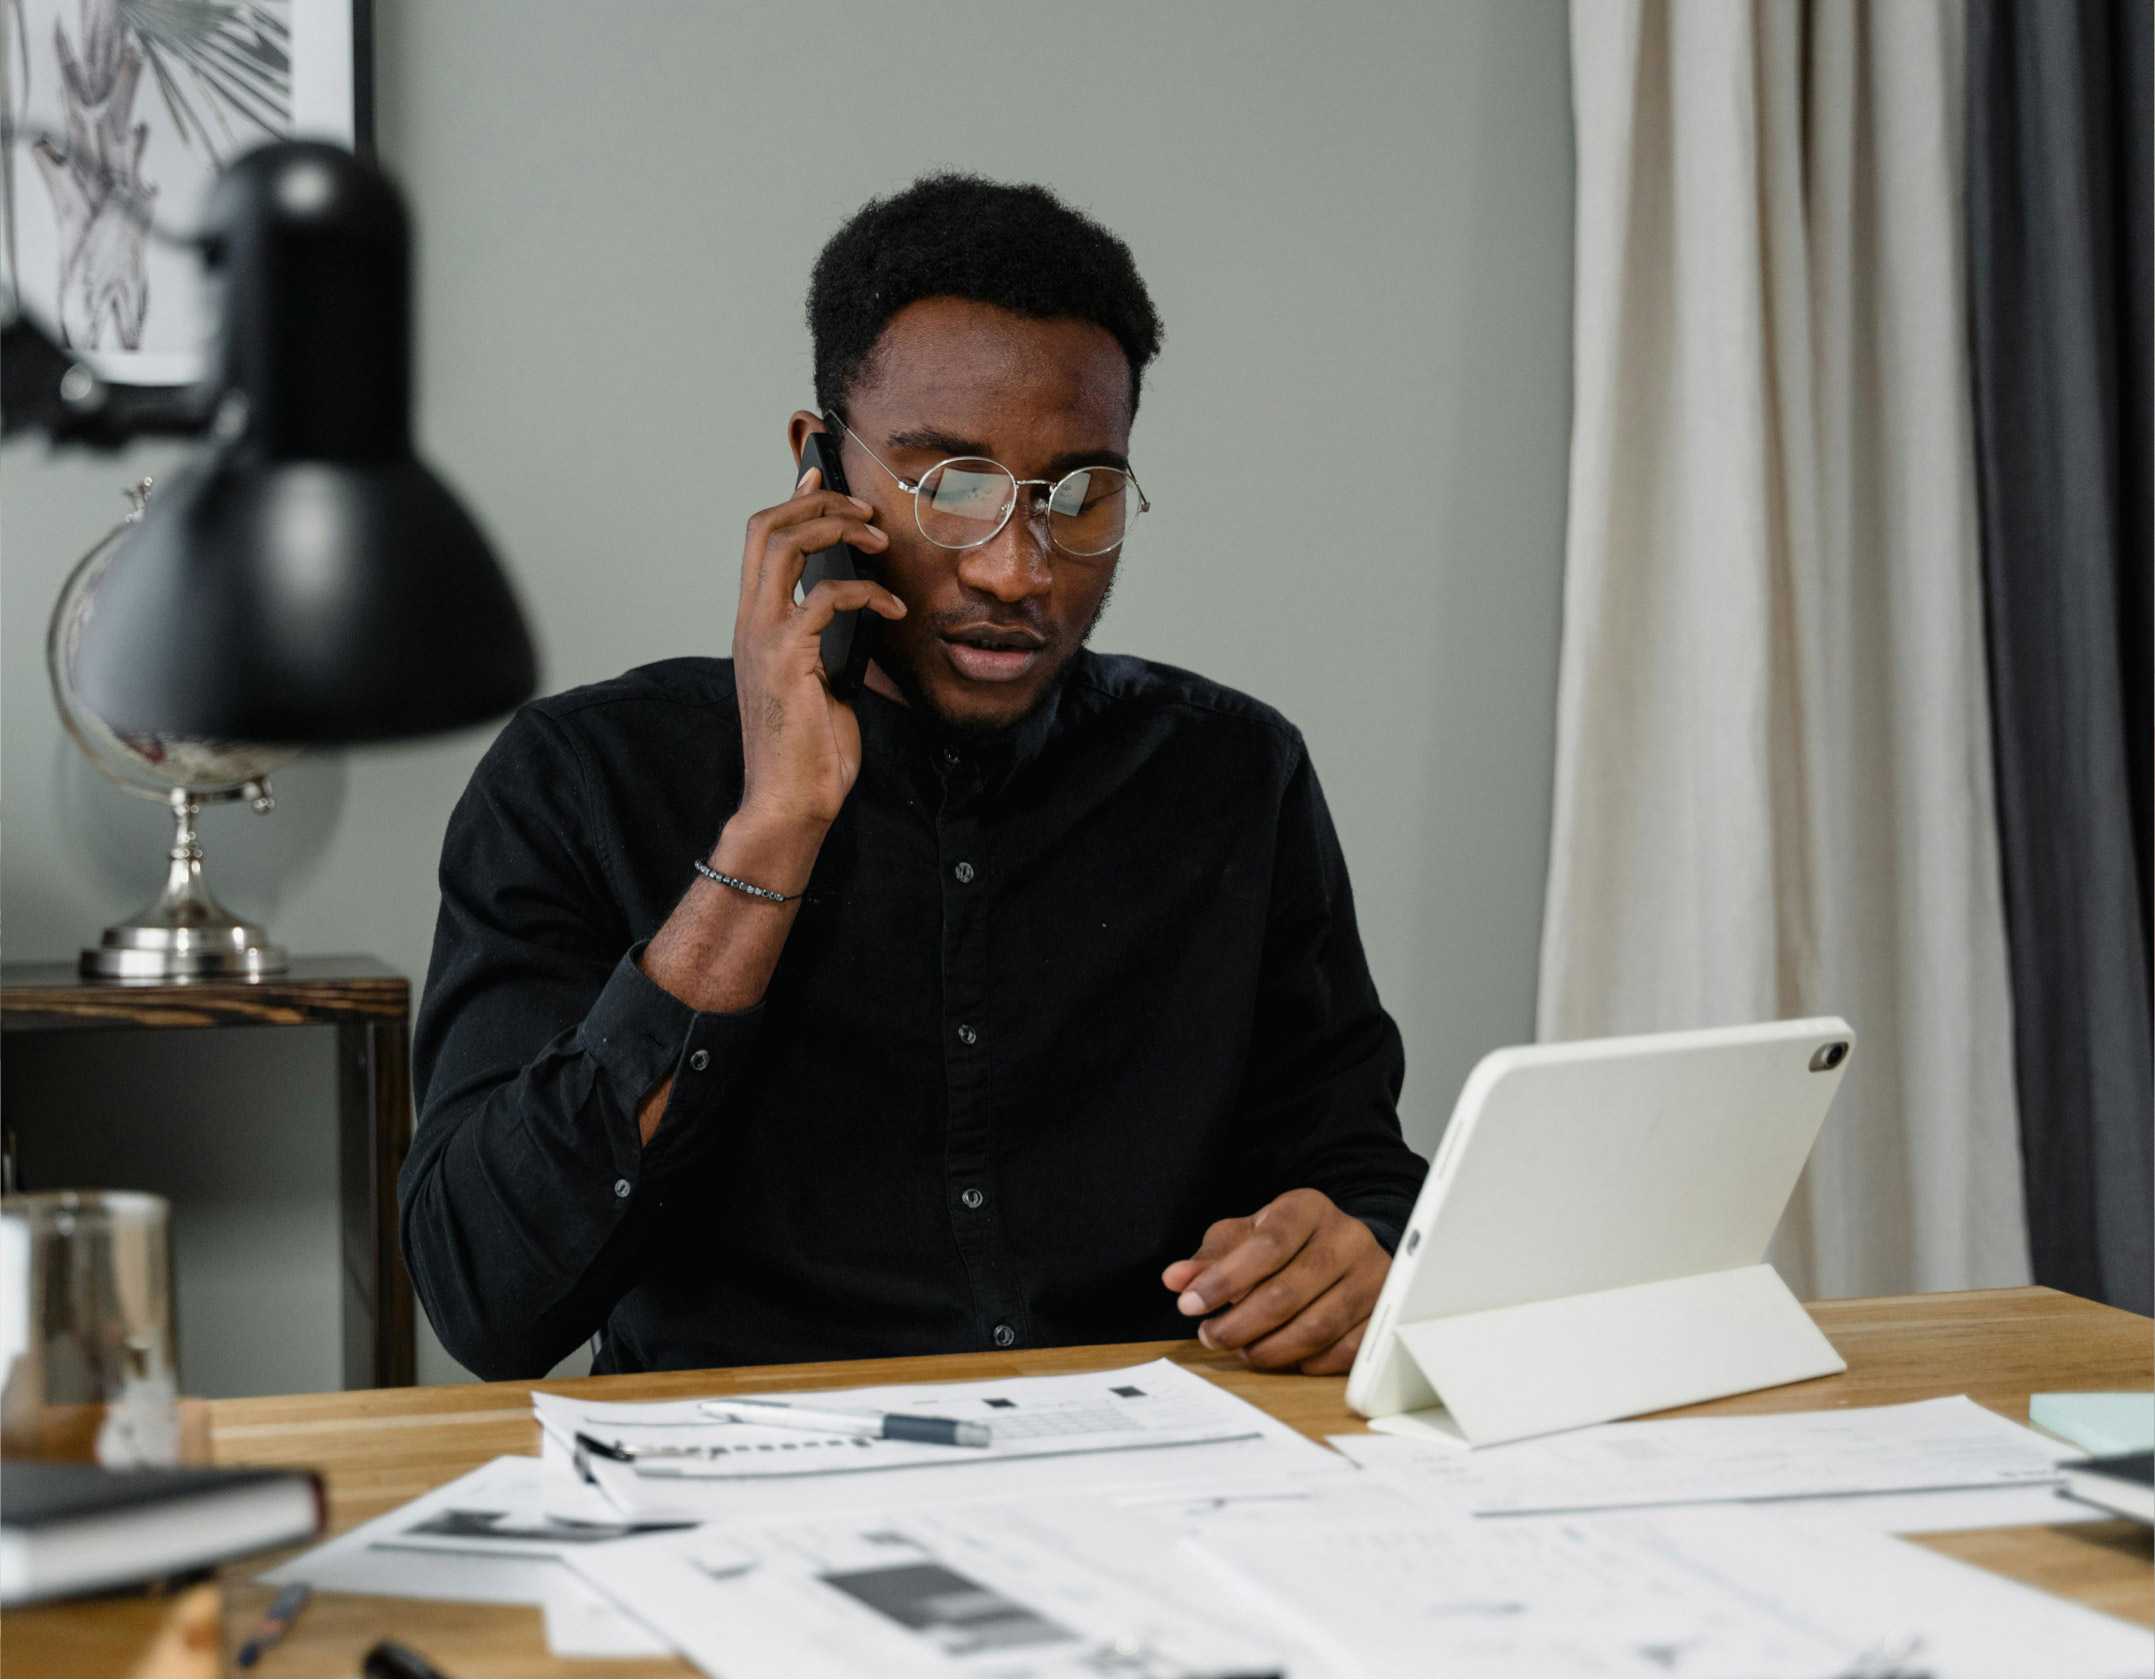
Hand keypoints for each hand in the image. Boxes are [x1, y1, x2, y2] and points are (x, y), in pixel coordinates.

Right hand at [731, 466, 906, 835]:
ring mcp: (762, 637)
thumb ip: (827, 641)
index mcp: (756, 623)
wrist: (791, 800)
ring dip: (834, 527)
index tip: (823, 476)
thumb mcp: (822, 680)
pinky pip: (827, 598)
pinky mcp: (786, 658)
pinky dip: (868, 594)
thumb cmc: (810, 749)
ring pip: (783, 545)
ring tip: (877, 539)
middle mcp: (750, 621)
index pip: (761, 539)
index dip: (793, 500)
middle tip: (865, 510)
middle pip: (765, 526)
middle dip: (816, 500)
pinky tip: (895, 611)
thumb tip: (856, 611)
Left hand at [1161, 1188, 1388, 1374]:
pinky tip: (1285, 1355)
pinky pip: (1344, 1351)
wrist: (1344, 1245)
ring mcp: (1373, 1276)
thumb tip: (1176, 1279)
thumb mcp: (1245, 1235)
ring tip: (1243, 1348)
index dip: (1224, 1280)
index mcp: (1308, 1208)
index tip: (1191, 1305)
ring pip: (1317, 1327)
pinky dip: (1309, 1361)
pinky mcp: (1385, 1313)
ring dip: (1270, 1348)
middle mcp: (1348, 1237)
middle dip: (1239, 1324)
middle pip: (1287, 1293)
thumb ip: (1210, 1256)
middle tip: (1211, 1336)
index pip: (1267, 1246)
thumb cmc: (1287, 1241)